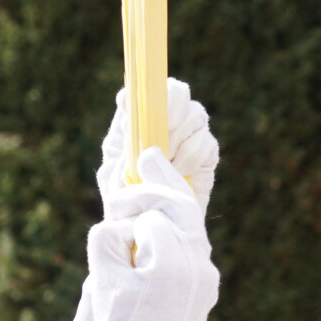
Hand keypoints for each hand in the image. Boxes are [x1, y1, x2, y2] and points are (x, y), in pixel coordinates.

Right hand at [87, 147, 218, 320]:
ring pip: (193, 221)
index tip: (112, 211)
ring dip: (172, 196)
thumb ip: (107, 241)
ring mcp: (207, 275)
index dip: (129, 208)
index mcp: (173, 262)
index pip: (150, 213)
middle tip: (146, 154)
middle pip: (182, 206)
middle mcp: (198, 264)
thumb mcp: (103, 284)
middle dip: (161, 180)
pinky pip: (195, 241)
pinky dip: (179, 220)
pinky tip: (166, 210)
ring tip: (156, 171)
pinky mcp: (207, 285)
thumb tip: (120, 223)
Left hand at [97, 79, 218, 216]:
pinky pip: (207, 142)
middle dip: (170, 111)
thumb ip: (117, 159)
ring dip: (180, 140)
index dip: (141, 94)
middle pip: (175, 91)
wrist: (156, 229)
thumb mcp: (113, 182)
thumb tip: (132, 141)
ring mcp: (189, 134)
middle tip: (162, 137)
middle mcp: (163, 121)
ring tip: (167, 164)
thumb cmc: (129, 205)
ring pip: (195, 114)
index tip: (136, 113)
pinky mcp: (207, 153)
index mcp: (135, 123)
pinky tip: (180, 173)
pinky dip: (192, 156)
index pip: (139, 92)